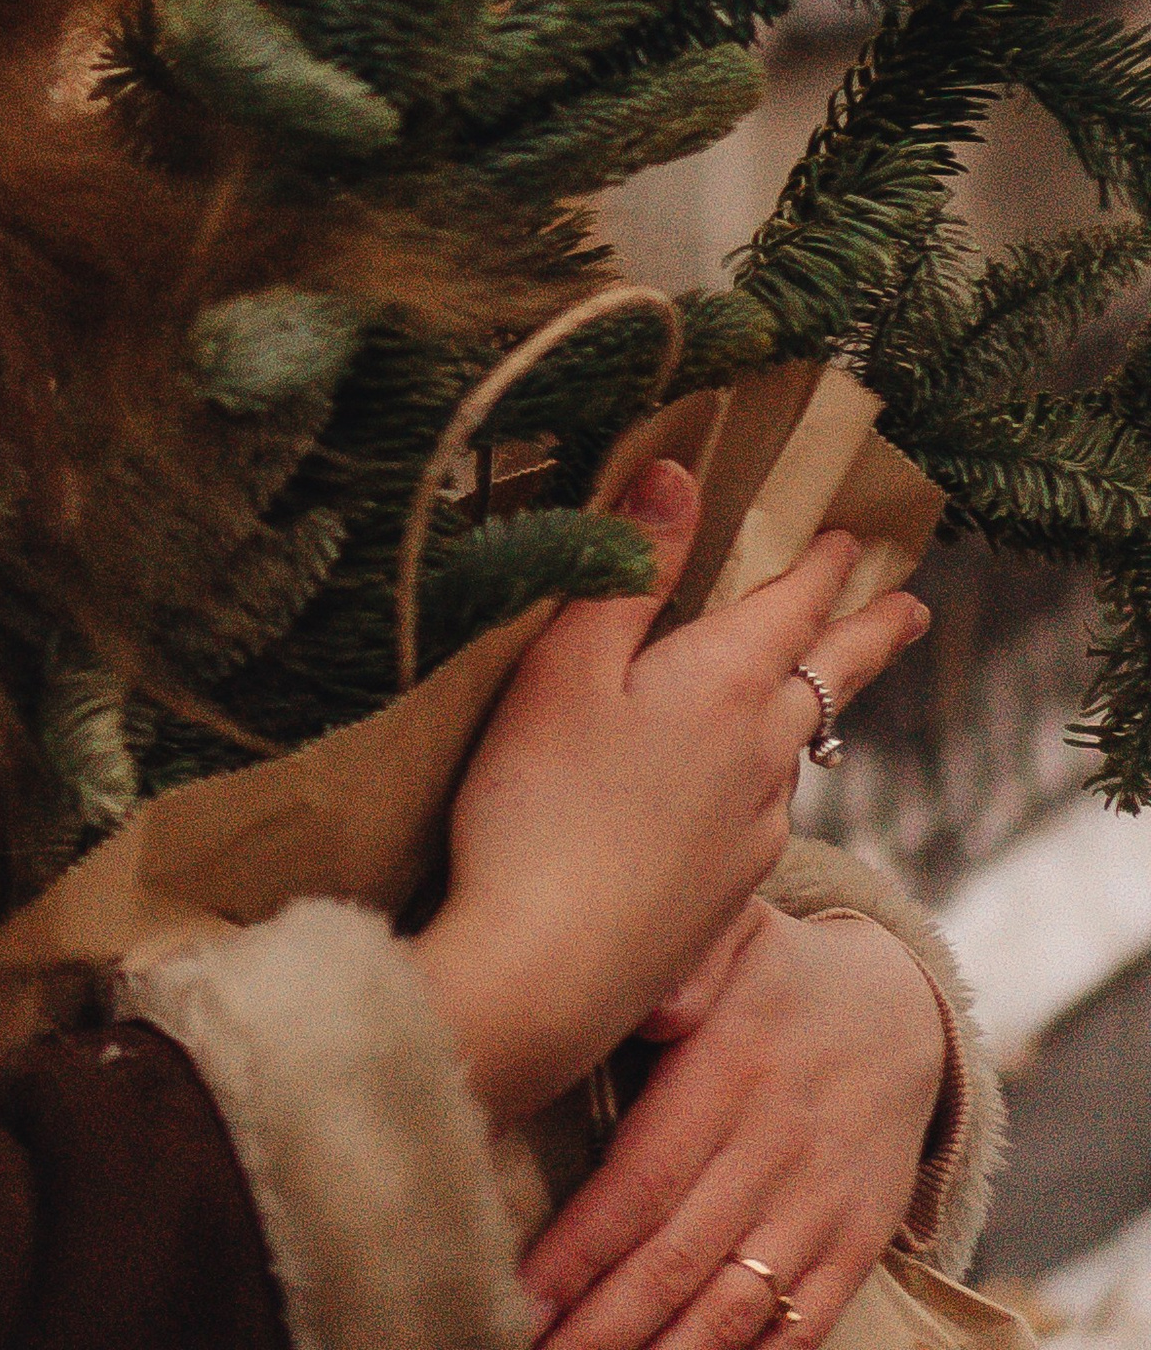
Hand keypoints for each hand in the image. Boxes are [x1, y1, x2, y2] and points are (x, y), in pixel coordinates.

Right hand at [411, 463, 928, 1125]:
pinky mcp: (728, 892)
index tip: (853, 537)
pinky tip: (735, 786)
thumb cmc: (538, 803)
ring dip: (814, 704)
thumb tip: (678, 475)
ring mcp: (753, 831)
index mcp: (726, 685)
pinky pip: (764, 807)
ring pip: (797, 749)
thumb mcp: (566, 664)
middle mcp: (761, 755)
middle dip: (869, 634)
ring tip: (813, 685)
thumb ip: (627, 569)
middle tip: (912, 608)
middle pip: (830, 678)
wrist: (546, 974)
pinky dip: (766, 772)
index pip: (793, 605)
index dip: (822, 565)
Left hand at [518, 902, 950, 1349]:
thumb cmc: (777, 973)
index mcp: (728, 1074)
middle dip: (602, 1322)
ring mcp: (820, 1206)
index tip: (523, 1294)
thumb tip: (640, 999)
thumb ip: (683, 961)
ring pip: (734, 1308)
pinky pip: (803, 1326)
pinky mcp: (855, 1245)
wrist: (902, 1012)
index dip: (580, 1249)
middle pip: (676, 1261)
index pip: (642, 1181)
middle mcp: (774, 1150)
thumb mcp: (733, 932)